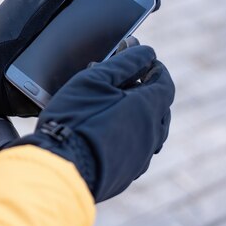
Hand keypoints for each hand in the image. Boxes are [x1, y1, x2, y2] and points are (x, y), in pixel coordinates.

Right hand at [4, 45, 174, 201]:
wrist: (61, 170)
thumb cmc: (75, 120)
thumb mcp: (95, 79)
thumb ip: (124, 62)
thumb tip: (146, 51)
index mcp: (148, 108)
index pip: (164, 82)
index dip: (153, 67)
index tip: (140, 61)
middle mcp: (152, 133)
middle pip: (158, 107)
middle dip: (144, 91)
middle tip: (121, 83)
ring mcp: (140, 158)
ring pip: (147, 130)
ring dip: (136, 115)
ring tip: (113, 109)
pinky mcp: (127, 174)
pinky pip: (133, 150)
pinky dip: (125, 136)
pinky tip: (105, 134)